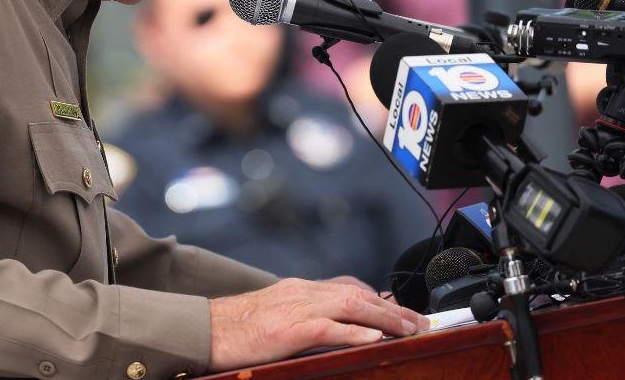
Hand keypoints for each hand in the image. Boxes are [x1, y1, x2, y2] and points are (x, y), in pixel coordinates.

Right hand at [208, 277, 428, 370]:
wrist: (205, 329)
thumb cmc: (237, 329)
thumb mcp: (275, 315)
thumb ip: (304, 316)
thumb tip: (334, 328)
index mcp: (300, 290)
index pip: (349, 287)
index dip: (379, 298)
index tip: (402, 310)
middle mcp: (302, 293)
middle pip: (357, 294)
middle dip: (393, 309)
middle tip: (420, 322)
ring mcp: (296, 308)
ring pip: (350, 305)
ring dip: (385, 317)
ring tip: (410, 329)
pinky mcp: (289, 329)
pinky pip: (327, 327)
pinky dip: (354, 331)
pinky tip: (374, 337)